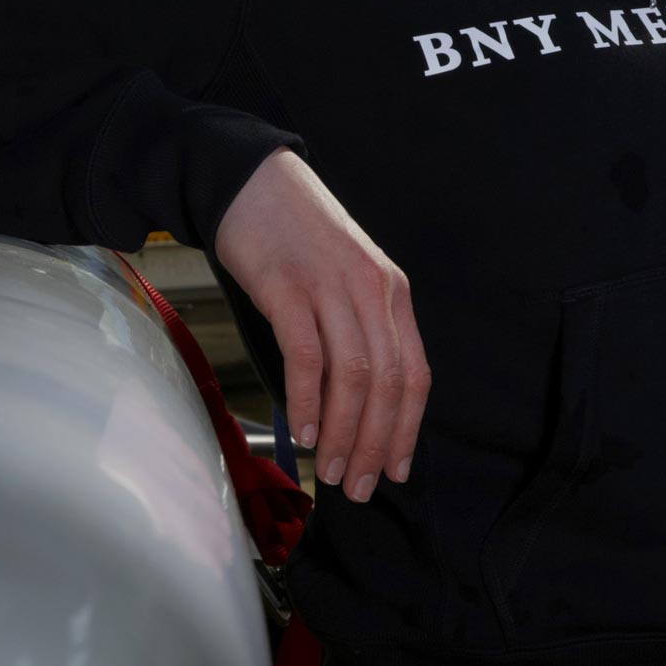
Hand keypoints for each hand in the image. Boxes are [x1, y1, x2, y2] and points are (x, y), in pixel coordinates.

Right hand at [214, 148, 428, 501]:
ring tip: (331, 468)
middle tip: (359, 485)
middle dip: (376, 444)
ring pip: (353, 376)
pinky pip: (307, 356)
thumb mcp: (345, 276)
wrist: (251, 180)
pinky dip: (307, 400)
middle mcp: (370, 289)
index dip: (407, 429)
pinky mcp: (287, 286)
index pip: (414, 374)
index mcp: (391, 291)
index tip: (395, 470)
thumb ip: (358, 327)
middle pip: (387, 383)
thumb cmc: (295, 235)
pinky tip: (302, 430)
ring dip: (344, 432)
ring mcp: (329, 286)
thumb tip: (357, 403)